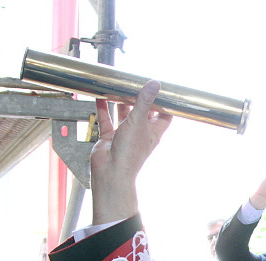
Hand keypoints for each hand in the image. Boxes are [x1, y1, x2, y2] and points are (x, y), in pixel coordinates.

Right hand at [90, 80, 172, 223]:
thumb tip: (154, 84)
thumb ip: (144, 102)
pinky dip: (104, 109)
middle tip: (136, 84)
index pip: (164, 115)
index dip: (164, 103)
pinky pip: (107, 119)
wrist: (110, 171)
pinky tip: (100, 98)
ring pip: (124, 114)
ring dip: (121, 102)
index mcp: (153, 132)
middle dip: (140, 98)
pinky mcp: (110, 137)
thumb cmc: (129, 154)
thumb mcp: (138, 122)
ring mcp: (125, 134)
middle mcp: (140, 132)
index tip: (162, 90)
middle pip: (142, 111)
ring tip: (118, 88)